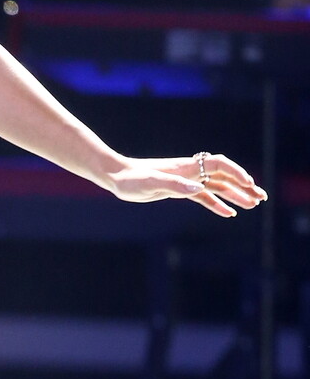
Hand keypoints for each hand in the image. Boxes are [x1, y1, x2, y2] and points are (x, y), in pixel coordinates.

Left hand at [101, 152, 264, 218]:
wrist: (117, 177)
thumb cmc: (131, 179)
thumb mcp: (151, 183)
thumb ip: (175, 186)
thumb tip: (199, 189)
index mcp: (186, 168)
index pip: (218, 165)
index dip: (236, 173)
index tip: (249, 184)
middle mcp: (189, 172)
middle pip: (223, 176)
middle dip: (243, 185)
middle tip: (261, 197)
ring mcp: (186, 181)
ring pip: (217, 187)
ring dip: (235, 195)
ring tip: (253, 204)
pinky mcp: (179, 190)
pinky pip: (204, 197)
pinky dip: (217, 204)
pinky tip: (229, 213)